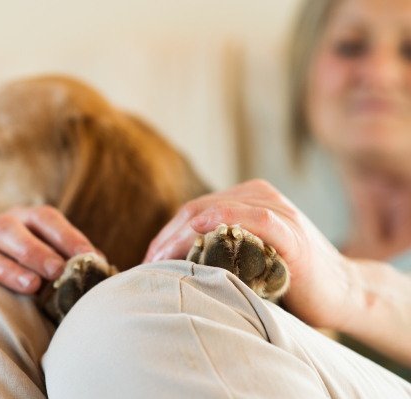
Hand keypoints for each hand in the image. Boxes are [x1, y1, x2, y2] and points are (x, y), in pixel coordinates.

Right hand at [0, 205, 99, 293]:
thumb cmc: (30, 268)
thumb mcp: (50, 258)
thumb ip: (71, 259)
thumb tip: (104, 267)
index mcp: (26, 220)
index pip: (46, 218)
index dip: (67, 235)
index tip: (89, 256)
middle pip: (11, 229)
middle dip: (36, 250)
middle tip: (57, 270)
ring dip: (7, 266)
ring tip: (31, 285)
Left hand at [144, 179, 351, 329]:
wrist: (343, 293)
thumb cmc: (289, 278)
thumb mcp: (247, 255)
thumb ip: (218, 248)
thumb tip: (169, 263)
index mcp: (245, 198)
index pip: (192, 211)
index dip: (165, 235)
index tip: (147, 261)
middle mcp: (258, 196)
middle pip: (196, 210)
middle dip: (166, 239)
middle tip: (146, 265)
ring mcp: (277, 210)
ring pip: (216, 211)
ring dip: (182, 235)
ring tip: (160, 261)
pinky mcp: (291, 230)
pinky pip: (255, 218)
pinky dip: (227, 219)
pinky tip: (202, 228)